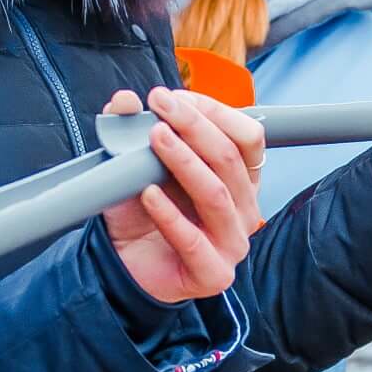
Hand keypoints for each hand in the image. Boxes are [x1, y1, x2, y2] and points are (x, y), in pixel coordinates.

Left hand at [101, 87, 264, 303]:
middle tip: (161, 104)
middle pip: (230, 159)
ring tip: (155, 137)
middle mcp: (244, 210)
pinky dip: (168, 213)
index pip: (248, 137)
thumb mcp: (137, 167)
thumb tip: (123, 101)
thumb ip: (131, 132)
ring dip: (184, 161)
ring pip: (216, 194)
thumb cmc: (145, 216)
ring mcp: (232, 244)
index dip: (215, 112)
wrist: (127, 266)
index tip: (176, 98)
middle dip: (194, 125)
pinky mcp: (213, 274)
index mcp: (241, 181)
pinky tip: (147, 193)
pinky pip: (192, 240)